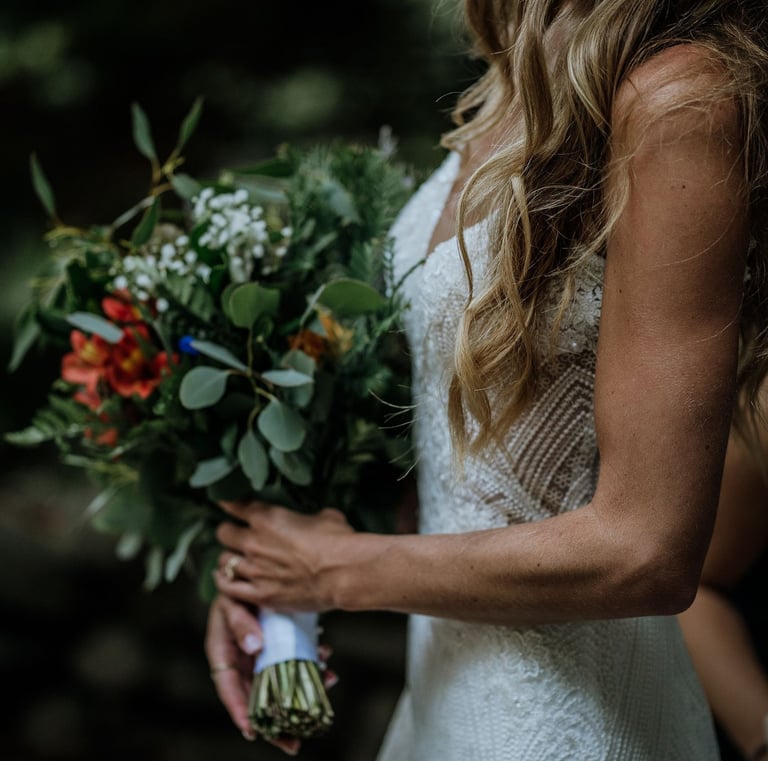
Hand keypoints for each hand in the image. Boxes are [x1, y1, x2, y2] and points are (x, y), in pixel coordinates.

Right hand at [205, 594, 337, 754]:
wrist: (254, 568)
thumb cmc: (237, 586)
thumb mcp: (233, 601)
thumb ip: (240, 622)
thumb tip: (254, 646)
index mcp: (224, 653)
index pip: (229, 689)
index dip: (240, 712)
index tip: (254, 732)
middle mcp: (243, 659)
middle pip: (256, 697)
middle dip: (277, 721)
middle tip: (295, 741)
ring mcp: (263, 654)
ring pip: (280, 682)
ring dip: (302, 689)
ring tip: (327, 682)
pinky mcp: (281, 644)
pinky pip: (294, 661)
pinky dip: (310, 663)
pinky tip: (326, 659)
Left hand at [214, 500, 353, 610]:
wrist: (346, 573)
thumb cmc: (339, 542)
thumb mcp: (324, 517)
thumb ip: (306, 517)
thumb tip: (311, 520)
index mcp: (267, 518)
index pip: (234, 505)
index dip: (229, 504)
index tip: (229, 505)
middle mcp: (255, 542)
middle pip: (223, 533)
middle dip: (229, 533)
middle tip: (236, 536)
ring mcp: (255, 569)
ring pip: (224, 561)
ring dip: (229, 559)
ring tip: (235, 560)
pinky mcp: (260, 595)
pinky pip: (228, 589)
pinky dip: (225, 583)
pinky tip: (226, 580)